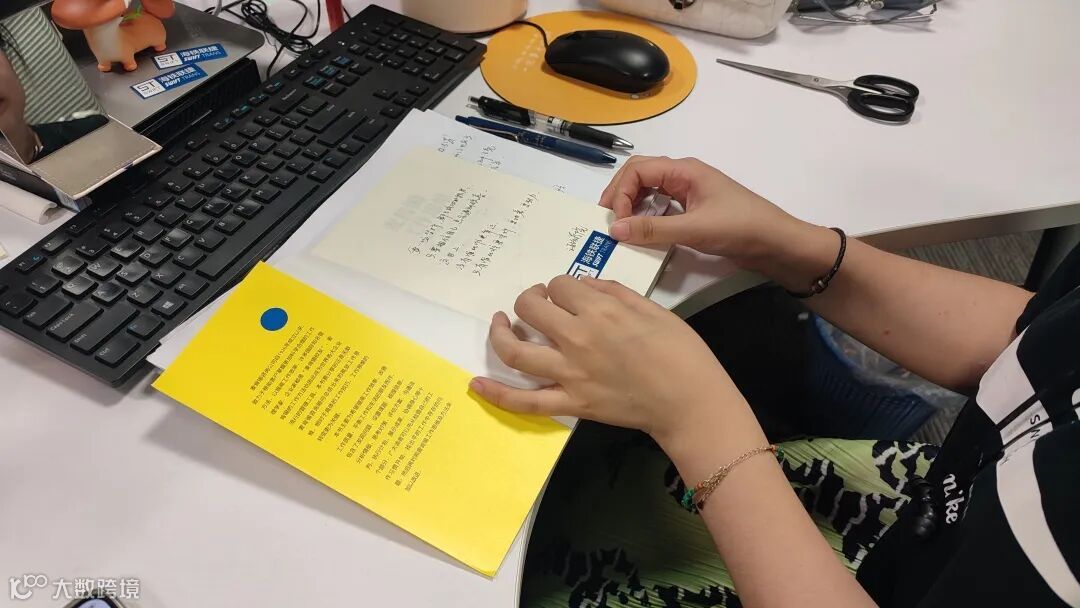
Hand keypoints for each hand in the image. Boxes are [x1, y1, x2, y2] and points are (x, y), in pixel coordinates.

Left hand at [468, 275, 754, 448]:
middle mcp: (576, 339)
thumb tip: (583, 287)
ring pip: (516, 351)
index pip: (560, 286)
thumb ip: (612, 292)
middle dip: (530, 299)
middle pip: (530, 309)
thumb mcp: (650, 307)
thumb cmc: (680, 351)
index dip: (562, 286)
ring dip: (501, 333)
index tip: (571, 294)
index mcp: (599, 311)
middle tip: (538, 302)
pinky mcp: (570, 403)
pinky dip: (495, 394)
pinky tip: (475, 383)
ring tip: (501, 323)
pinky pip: (524, 402)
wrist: (689, 401)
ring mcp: (568, 374)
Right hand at [599, 156, 827, 277]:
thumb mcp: (694, 229)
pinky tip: (643, 233)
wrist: (776, 243)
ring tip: (621, 227)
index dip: (620, 193)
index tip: (617, 222)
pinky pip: (661, 207)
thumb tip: (614, 229)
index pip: (638, 170)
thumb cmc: (740, 228)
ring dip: (632, 205)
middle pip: (640, 175)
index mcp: (685, 170)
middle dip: (620, 194)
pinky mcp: (693, 210)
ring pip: (649, 190)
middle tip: (607, 220)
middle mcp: (684, 176)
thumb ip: (653, 230)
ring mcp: (689, 192)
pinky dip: (647, 217)